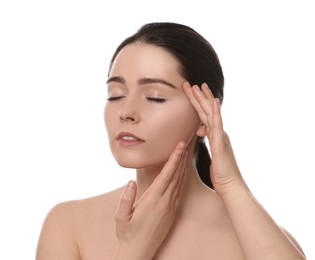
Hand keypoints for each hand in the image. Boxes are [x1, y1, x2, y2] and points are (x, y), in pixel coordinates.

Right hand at [115, 142, 186, 259]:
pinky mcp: (172, 213)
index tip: (179, 147)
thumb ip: (126, 199)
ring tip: (184, 154)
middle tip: (184, 144)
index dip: (174, 159)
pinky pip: (180, 192)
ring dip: (182, 167)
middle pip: (175, 176)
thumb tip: (130, 182)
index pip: (166, 175)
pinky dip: (182, 180)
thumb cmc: (128, 234)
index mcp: (152, 200)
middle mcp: (164, 202)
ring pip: (179, 183)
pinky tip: (183, 174)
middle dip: (180, 158)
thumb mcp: (120, 217)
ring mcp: (170, 208)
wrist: (139, 252)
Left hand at [183, 82, 246, 197]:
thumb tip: (198, 130)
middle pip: (207, 111)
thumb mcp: (211, 153)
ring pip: (211, 114)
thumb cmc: (221, 173)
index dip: (198, 103)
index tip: (192, 92)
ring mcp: (221, 137)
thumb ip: (206, 140)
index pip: (205, 116)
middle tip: (190, 83)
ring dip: (204, 100)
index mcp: (215, 135)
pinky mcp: (221, 143)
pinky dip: (216, 112)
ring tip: (197, 86)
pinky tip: (214, 101)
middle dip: (198, 97)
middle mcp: (219, 133)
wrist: (231, 187)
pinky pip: (218, 125)